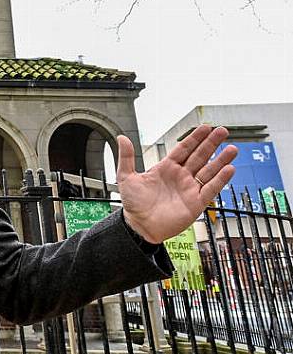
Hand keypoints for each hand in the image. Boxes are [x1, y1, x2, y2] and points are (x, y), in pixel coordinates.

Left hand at [117, 124, 237, 243]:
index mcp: (166, 168)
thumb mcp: (126, 177)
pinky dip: (220, 180)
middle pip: (199, 156)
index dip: (195, 138)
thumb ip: (126, 157)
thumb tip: (122, 137)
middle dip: (211, 144)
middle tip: (223, 131)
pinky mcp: (196, 203)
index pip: (183, 149)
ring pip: (209, 171)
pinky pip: (210, 189)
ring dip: (221, 160)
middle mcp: (180, 176)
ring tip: (232, 148)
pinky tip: (229, 169)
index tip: (206, 127)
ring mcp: (189, 189)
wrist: (139, 226)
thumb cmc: (133, 203)